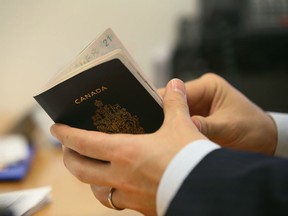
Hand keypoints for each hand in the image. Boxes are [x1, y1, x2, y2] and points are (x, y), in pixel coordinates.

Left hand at [50, 79, 205, 214]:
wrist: (205, 190)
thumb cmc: (189, 158)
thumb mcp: (181, 126)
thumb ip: (175, 103)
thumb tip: (175, 85)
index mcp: (125, 152)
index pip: (83, 142)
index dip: (66, 135)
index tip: (56, 129)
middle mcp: (121, 175)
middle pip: (81, 170)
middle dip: (69, 159)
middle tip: (68, 150)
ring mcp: (129, 195)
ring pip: (97, 191)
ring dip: (90, 180)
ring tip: (93, 170)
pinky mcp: (141, 208)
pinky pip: (118, 202)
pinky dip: (113, 194)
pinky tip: (121, 188)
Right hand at [166, 73, 276, 154]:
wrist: (265, 140)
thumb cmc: (252, 129)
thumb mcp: (227, 128)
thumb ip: (203, 126)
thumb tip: (180, 126)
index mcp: (209, 86)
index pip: (178, 90)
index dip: (164, 102)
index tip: (150, 113)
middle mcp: (201, 93)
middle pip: (174, 102)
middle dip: (167, 114)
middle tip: (158, 128)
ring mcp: (198, 106)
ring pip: (176, 113)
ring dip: (173, 123)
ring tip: (166, 135)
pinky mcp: (197, 118)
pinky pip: (182, 122)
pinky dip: (178, 130)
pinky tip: (174, 138)